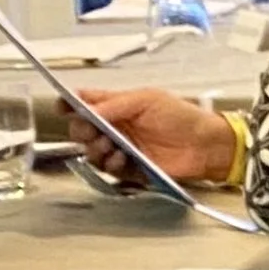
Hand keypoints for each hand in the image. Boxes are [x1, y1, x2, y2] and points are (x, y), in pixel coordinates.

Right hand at [68, 86, 236, 186]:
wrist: (206, 145)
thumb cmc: (183, 117)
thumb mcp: (147, 99)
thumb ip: (114, 104)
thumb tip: (87, 110)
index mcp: (116, 106)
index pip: (84, 103)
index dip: (69, 105)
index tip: (63, 107)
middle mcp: (115, 127)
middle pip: (81, 130)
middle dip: (81, 130)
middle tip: (93, 130)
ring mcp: (121, 149)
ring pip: (91, 152)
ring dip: (96, 149)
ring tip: (111, 145)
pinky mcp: (130, 169)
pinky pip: (109, 170)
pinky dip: (112, 164)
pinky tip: (122, 158)